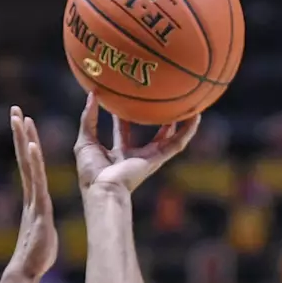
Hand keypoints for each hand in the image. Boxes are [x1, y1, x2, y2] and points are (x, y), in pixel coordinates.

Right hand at [5, 105, 57, 280]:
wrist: (29, 268)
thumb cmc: (38, 253)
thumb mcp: (43, 229)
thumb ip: (42, 218)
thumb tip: (43, 219)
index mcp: (34, 196)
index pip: (29, 165)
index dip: (26, 144)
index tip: (23, 123)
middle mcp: (31, 193)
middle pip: (24, 157)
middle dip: (19, 133)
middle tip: (15, 109)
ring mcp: (33, 199)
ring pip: (28, 164)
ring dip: (24, 140)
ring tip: (20, 118)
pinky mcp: (38, 207)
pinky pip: (36, 182)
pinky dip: (35, 163)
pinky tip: (33, 146)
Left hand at [75, 94, 198, 195]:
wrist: (103, 187)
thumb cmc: (92, 171)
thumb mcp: (85, 140)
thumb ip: (89, 118)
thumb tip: (92, 95)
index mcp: (117, 154)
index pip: (122, 132)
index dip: (122, 117)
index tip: (124, 100)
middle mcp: (135, 156)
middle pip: (148, 136)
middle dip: (153, 120)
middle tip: (158, 100)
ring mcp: (149, 159)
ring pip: (169, 140)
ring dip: (179, 125)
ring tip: (187, 107)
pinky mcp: (157, 159)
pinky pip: (176, 144)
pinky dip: (187, 131)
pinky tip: (196, 117)